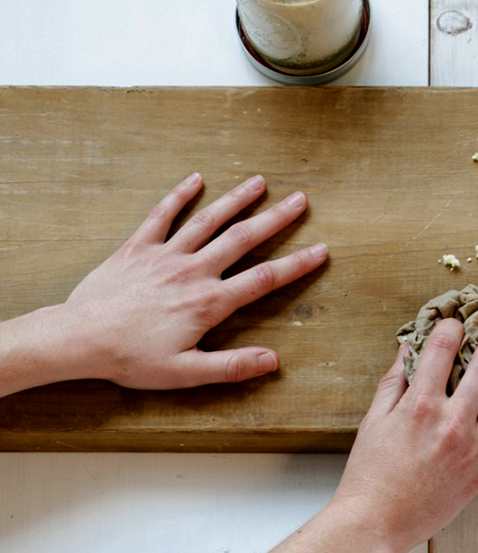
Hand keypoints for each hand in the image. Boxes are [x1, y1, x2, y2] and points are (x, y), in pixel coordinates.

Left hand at [62, 172, 327, 388]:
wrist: (80, 338)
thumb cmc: (132, 358)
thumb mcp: (186, 373)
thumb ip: (232, 366)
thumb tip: (274, 360)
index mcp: (209, 302)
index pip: (264, 279)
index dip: (296, 264)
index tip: (321, 250)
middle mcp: (193, 270)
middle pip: (242, 238)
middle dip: (275, 218)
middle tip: (301, 200)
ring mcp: (165, 255)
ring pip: (208, 220)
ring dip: (236, 199)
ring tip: (259, 181)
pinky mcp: (138, 248)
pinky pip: (162, 215)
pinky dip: (179, 196)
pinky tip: (196, 180)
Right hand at [330, 318, 477, 552]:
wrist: (376, 524)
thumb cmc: (369, 473)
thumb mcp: (374, 419)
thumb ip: (395, 381)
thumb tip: (409, 349)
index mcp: (420, 407)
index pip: (443, 349)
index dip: (450, 328)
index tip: (452, 323)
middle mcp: (451, 424)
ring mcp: (471, 449)